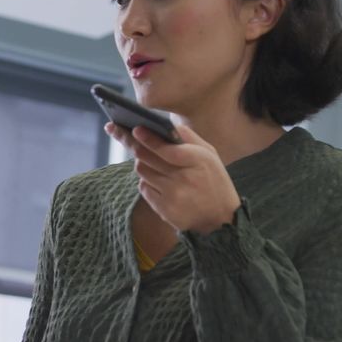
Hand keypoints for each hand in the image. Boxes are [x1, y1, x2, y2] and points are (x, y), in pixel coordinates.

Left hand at [105, 122, 240, 234]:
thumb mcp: (209, 154)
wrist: (220, 217)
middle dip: (133, 143)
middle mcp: (184, 179)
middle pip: (147, 158)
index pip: (167, 150)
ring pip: (142, 172)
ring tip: (151, 161)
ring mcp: (173, 195)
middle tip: (122, 132)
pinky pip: (143, 188)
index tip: (135, 129)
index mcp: (198, 161)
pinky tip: (158, 180)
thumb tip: (164, 124)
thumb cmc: (213, 180)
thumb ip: (188, 138)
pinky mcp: (164, 209)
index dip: (149, 139)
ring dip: (141, 162)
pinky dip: (146, 180)